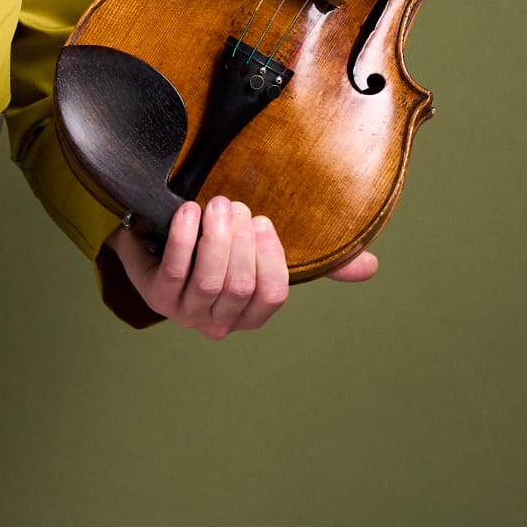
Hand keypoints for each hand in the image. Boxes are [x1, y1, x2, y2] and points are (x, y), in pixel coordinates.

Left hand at [109, 197, 377, 337]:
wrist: (159, 242)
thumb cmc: (222, 250)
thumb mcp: (265, 254)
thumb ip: (318, 262)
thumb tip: (370, 266)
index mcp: (249, 315)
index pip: (271, 294)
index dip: (270, 256)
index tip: (264, 222)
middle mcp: (218, 322)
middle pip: (239, 286)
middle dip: (240, 241)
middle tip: (235, 206)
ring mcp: (185, 312)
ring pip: (210, 279)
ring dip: (216, 237)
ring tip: (216, 205)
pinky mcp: (156, 296)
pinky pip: (175, 267)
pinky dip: (184, 237)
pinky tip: (188, 212)